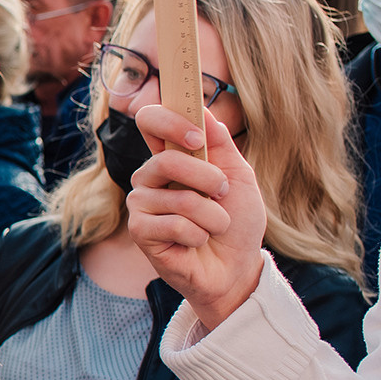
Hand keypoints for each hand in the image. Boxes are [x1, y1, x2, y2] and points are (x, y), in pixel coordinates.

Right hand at [124, 102, 265, 331]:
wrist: (236, 266)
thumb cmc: (236, 222)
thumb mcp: (239, 177)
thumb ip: (221, 144)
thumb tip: (204, 112)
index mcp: (170, 156)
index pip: (150, 121)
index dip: (169, 120)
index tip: (198, 137)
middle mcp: (150, 177)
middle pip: (166, 160)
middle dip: (208, 179)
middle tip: (223, 194)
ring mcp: (142, 204)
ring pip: (179, 198)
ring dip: (212, 216)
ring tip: (214, 226)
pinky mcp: (140, 232)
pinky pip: (175, 224)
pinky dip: (198, 234)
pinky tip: (197, 242)